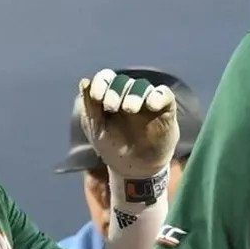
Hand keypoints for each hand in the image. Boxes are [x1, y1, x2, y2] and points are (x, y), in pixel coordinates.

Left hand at [79, 69, 179, 185]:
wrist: (134, 169)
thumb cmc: (112, 147)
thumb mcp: (96, 129)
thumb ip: (90, 107)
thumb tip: (84, 81)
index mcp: (110, 96)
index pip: (106, 78)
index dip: (101, 83)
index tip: (96, 97)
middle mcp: (129, 95)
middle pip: (122, 81)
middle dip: (114, 91)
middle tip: (111, 107)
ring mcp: (147, 101)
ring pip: (142, 86)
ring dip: (134, 94)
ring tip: (129, 109)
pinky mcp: (165, 109)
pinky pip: (164, 94)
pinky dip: (158, 96)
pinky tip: (151, 105)